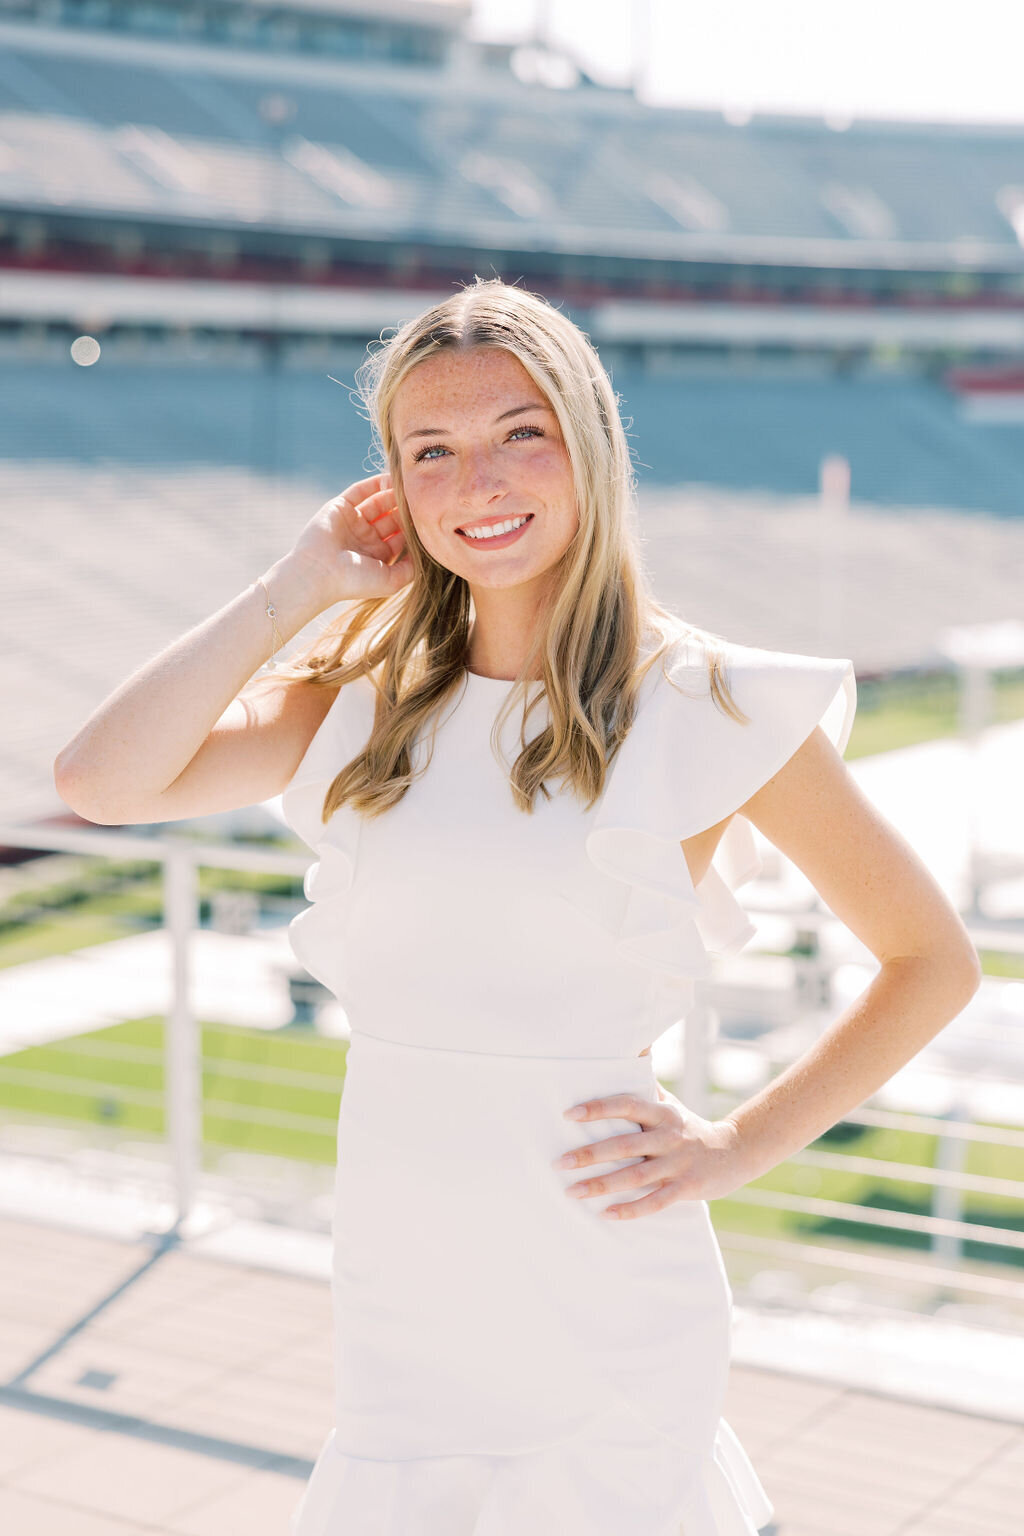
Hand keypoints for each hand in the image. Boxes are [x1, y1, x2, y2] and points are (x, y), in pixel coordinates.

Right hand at [290, 471, 413, 605]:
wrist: (319, 573)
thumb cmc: (355, 582)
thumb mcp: (391, 581)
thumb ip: (411, 569)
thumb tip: (425, 553)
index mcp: (377, 556)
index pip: (401, 536)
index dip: (414, 526)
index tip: (430, 516)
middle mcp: (365, 538)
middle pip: (391, 517)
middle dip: (406, 508)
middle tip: (422, 497)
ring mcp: (352, 522)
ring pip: (378, 502)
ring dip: (393, 494)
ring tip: (410, 485)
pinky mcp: (339, 507)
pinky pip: (360, 491)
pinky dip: (375, 483)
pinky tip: (391, 477)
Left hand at [552, 1082, 749, 1218]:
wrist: (735, 1153)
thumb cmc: (689, 1127)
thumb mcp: (670, 1104)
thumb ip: (647, 1082)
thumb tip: (634, 1045)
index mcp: (662, 1113)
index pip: (627, 1105)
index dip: (598, 1108)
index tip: (568, 1114)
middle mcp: (669, 1137)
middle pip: (624, 1145)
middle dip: (589, 1154)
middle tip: (558, 1163)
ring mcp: (678, 1164)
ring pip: (635, 1177)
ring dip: (601, 1186)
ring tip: (572, 1192)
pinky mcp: (687, 1188)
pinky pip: (655, 1202)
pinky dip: (630, 1210)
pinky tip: (605, 1214)